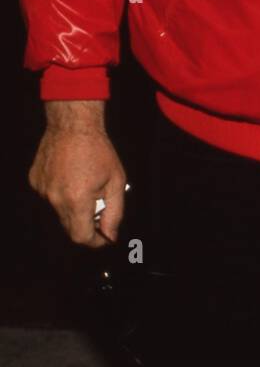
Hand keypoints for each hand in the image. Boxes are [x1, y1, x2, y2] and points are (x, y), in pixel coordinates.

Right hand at [29, 101, 127, 247]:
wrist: (72, 125)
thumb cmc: (98, 150)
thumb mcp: (116, 181)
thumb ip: (115, 213)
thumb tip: (110, 235)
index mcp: (76, 200)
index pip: (81, 237)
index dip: (95, 241)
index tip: (104, 236)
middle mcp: (55, 198)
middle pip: (70, 227)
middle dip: (86, 224)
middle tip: (99, 207)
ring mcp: (42, 190)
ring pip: (60, 212)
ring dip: (74, 207)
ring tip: (84, 185)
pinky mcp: (35, 182)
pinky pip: (50, 197)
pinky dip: (61, 194)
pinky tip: (70, 176)